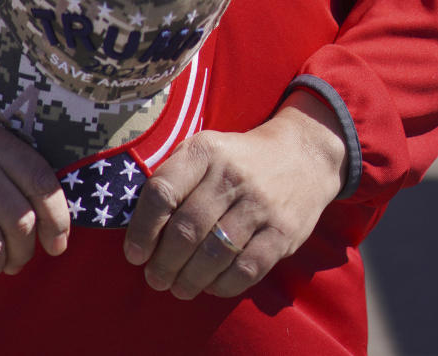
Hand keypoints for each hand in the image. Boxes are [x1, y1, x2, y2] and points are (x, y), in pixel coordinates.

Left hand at [123, 91, 347, 299]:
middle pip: (186, 229)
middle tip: (155, 278)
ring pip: (214, 254)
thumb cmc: (237, 159)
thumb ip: (174, 179)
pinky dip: (222, 285)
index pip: (162, 192)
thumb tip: (140, 227)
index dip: (143, 229)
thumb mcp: (204, 150)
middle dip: (164, 263)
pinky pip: (246, 269)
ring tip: (178, 287)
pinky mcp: (282, 232)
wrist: (302, 156)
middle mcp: (231, 175)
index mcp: (204, 151)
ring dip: (189, 279)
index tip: (134, 254)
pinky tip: (210, 286)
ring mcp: (259, 204)